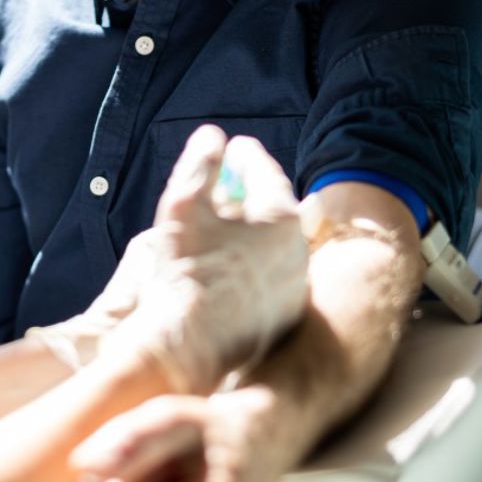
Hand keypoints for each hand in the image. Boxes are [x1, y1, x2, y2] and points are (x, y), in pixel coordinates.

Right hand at [88, 126, 309, 392]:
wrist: (188, 345)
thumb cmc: (183, 271)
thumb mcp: (182, 204)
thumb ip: (199, 165)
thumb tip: (212, 136)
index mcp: (280, 216)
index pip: (263, 172)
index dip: (242, 156)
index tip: (231, 149)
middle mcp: (299, 250)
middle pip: (274, 208)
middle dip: (250, 193)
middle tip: (227, 185)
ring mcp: (296, 286)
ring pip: (275, 246)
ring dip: (253, 232)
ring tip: (224, 228)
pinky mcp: (286, 315)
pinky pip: (273, 277)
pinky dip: (255, 265)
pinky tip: (229, 269)